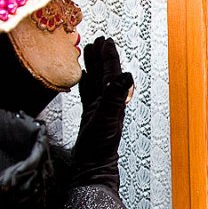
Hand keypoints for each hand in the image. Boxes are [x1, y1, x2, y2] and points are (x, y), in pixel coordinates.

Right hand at [72, 37, 133, 191]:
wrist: (92, 167)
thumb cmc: (100, 147)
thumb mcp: (106, 118)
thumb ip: (115, 96)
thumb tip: (127, 75)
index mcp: (114, 101)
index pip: (112, 73)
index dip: (109, 57)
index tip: (105, 42)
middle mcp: (109, 103)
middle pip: (105, 74)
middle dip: (102, 57)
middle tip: (98, 41)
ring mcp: (99, 109)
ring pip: (96, 81)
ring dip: (93, 66)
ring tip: (88, 51)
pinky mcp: (90, 115)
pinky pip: (87, 92)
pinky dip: (85, 81)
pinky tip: (81, 77)